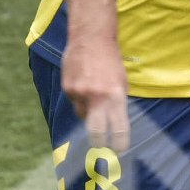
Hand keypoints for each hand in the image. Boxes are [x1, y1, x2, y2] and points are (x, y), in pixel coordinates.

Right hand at [63, 23, 130, 150]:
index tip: (119, 151)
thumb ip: (117, 104)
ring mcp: (80, 93)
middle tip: (101, 149)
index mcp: (116, 96)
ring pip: (82, 116)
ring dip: (88, 113)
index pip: (119, 130)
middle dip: (99, 144)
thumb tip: (113, 126)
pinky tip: (83, 84)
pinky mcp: (67, 88)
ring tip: (93, 95)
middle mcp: (97, 97)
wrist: (90, 38)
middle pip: (96, 133)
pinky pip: (74, 102)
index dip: (119, 144)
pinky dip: (79, 98)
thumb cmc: (111, 61)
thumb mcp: (122, 83)